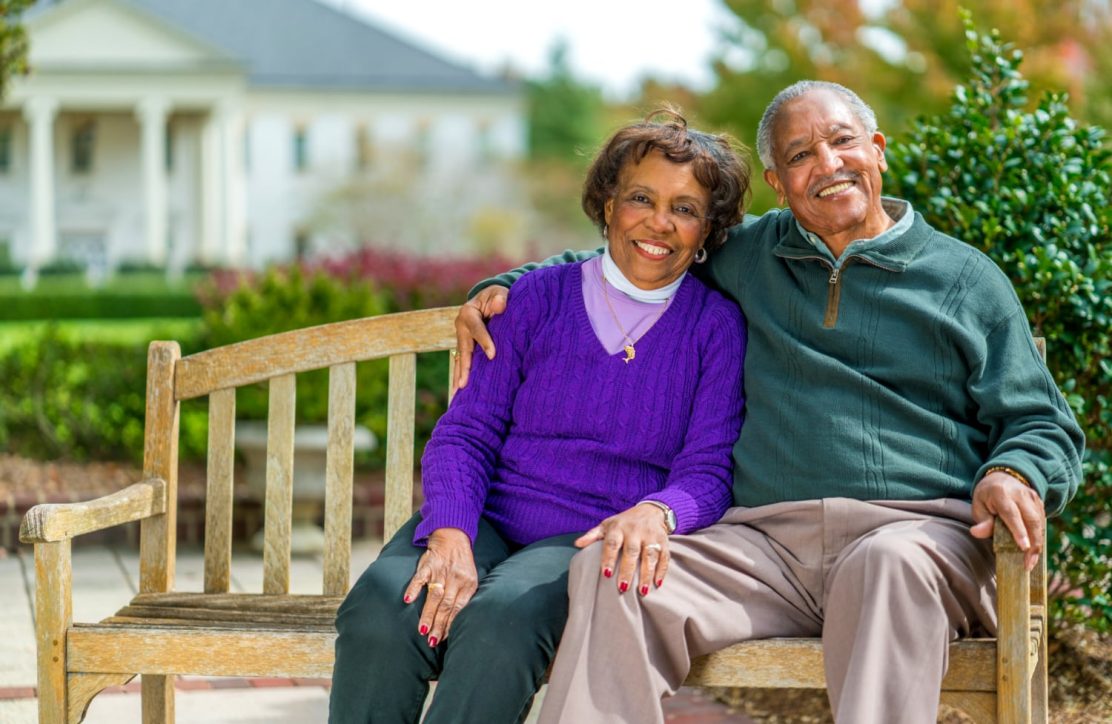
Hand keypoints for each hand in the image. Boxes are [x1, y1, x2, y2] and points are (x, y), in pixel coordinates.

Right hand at [402, 528, 477, 646]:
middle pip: (447, 606)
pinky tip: (407, 600)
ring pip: (435, 595)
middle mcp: (455, 578)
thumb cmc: (461, 563)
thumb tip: (455, 622)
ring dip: (428, 614)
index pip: (459, 609)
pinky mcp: (428, 564)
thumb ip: (463, 597)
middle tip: (432, 641)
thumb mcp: (469, 579)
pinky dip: (414, 588)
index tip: (443, 640)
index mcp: (468, 584)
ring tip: (422, 630)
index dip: (451, 625)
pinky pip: (420, 577)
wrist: (453, 535)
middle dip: (439, 625)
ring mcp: (441, 571)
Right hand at [453, 286, 508, 389]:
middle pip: (464, 349)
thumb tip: (500, 305)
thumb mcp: (500, 293)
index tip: (493, 355)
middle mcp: (461, 326)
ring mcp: (461, 337)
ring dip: (459, 375)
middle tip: (465, 384)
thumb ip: (501, 298)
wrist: (491, 298)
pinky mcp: (464, 346)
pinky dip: (460, 375)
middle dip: (465, 367)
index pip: (476, 329)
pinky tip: (458, 391)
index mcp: (468, 312)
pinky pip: (461, 362)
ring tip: (457, 393)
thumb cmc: (498, 296)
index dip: (484, 341)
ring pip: (459, 358)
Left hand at [576, 503, 670, 595]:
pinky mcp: (664, 541)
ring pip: (650, 555)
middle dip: (628, 570)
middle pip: (632, 551)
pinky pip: (664, 557)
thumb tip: (577, 544)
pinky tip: (657, 583)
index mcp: (619, 527)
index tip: (606, 574)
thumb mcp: (607, 525)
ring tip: (642, 591)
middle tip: (623, 587)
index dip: (609, 558)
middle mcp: (635, 530)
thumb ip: (593, 535)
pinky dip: (662, 570)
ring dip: (647, 574)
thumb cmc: (624, 522)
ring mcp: (651, 536)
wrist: (650, 510)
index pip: (612, 543)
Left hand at [970, 470, 1044, 570]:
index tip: (1024, 547)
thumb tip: (977, 533)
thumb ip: (981, 520)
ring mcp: (1033, 497)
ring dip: (1038, 543)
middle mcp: (1020, 494)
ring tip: (1031, 561)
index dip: (1019, 531)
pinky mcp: (1040, 503)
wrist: (1002, 477)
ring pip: (1040, 523)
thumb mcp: (978, 505)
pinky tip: (1034, 551)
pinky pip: (1042, 522)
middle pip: (1031, 520)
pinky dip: (1039, 538)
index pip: (1012, 514)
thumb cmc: (987, 495)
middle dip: (1033, 543)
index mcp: (1002, 493)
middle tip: (1028, 563)